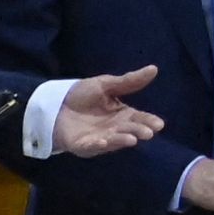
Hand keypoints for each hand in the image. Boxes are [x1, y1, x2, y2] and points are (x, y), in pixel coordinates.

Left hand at [48, 67, 164, 156]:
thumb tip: (154, 69)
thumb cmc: (82, 95)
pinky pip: (91, 146)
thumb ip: (129, 81)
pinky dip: (98, 144)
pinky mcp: (82, 145)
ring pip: (113, 141)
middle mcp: (113, 129)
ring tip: (132, 139)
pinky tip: (103, 141)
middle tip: (148, 133)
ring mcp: (99, 139)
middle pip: (129, 131)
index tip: (158, 124)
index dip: (149, 121)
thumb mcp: (106, 85)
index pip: (139, 118)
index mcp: (121, 115)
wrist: (55, 103)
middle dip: (138, 131)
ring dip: (122, 140)